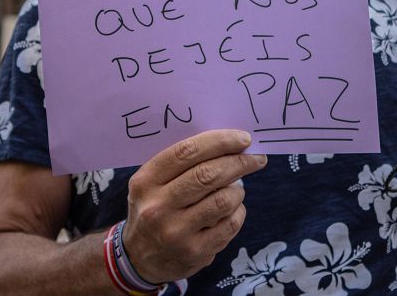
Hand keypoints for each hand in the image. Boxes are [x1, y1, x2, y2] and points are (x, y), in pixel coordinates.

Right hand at [121, 129, 266, 283]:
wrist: (139, 259)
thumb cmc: (154, 208)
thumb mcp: (152, 183)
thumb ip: (182, 164)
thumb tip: (228, 143)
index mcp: (146, 181)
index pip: (187, 152)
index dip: (220, 141)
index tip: (243, 138)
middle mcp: (158, 207)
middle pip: (208, 175)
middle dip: (239, 162)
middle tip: (257, 158)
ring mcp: (176, 232)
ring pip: (223, 200)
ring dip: (238, 189)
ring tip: (236, 188)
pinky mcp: (194, 252)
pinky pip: (230, 224)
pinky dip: (238, 211)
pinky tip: (232, 210)